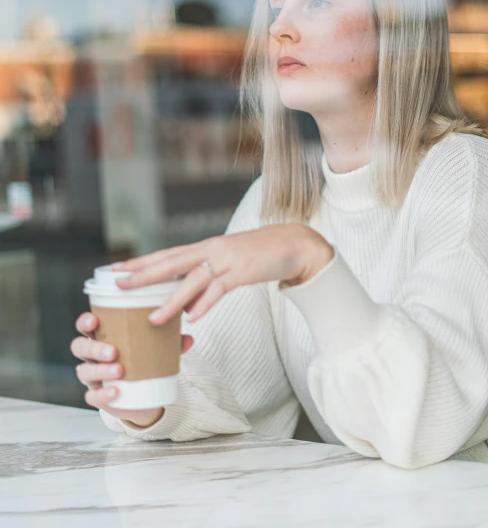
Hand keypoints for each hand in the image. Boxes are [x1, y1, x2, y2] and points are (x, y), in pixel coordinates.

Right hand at [70, 312, 193, 426]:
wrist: (145, 394)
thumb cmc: (145, 360)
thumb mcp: (157, 348)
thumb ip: (171, 342)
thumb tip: (189, 338)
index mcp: (103, 336)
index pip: (85, 325)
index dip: (85, 322)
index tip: (94, 321)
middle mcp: (92, 356)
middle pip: (80, 347)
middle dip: (94, 348)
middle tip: (113, 351)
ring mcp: (92, 377)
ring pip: (84, 371)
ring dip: (100, 370)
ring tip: (120, 370)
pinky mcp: (97, 397)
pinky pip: (91, 396)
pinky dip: (102, 394)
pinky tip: (115, 392)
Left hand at [113, 224, 333, 325]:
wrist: (294, 244)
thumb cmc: (260, 255)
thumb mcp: (229, 264)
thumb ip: (208, 281)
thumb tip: (189, 306)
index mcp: (206, 247)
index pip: (167, 254)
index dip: (141, 262)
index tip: (117, 269)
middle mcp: (211, 250)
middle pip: (171, 262)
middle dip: (143, 275)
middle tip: (118, 284)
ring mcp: (227, 259)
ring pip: (193, 280)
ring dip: (172, 300)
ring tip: (153, 318)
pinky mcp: (243, 270)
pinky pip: (220, 289)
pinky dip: (206, 304)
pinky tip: (194, 318)